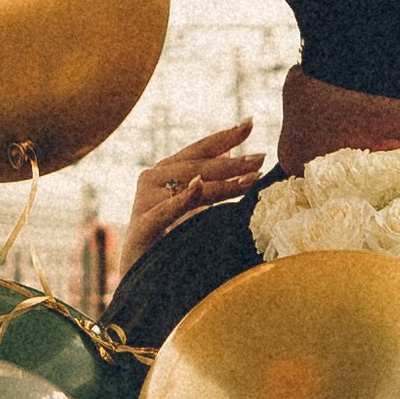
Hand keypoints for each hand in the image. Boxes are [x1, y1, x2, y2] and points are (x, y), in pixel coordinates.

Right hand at [119, 122, 257, 273]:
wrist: (138, 276)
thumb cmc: (166, 240)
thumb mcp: (190, 205)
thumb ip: (206, 180)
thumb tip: (230, 150)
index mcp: (164, 172)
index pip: (199, 150)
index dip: (225, 136)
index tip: (250, 122)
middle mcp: (151, 180)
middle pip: (198, 166)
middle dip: (232, 163)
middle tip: (261, 158)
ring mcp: (144, 201)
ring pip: (189, 187)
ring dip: (223, 182)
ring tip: (251, 178)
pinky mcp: (141, 226)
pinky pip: (166, 211)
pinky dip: (183, 199)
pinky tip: (200, 187)